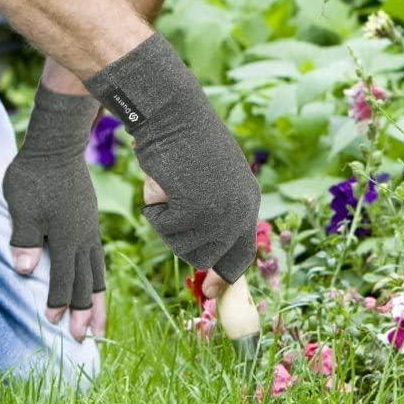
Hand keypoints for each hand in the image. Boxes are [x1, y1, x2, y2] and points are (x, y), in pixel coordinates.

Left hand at [2, 84, 106, 342]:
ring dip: (97, 301)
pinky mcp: (89, 222)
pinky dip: (97, 279)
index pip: (62, 278)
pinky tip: (95, 285)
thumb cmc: (34, 176)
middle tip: (86, 340)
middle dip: (84, 313)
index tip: (52, 323)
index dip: (57, 302)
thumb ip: (24, 237)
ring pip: (96, 273)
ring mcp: (89, 230)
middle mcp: (82, 238)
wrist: (57, 145)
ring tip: (101, 326)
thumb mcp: (22, 206)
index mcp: (66, 238)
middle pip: (86, 283)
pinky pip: (97, 258)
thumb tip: (24, 270)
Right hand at [87, 33, 259, 281]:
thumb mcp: (210, 181)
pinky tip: (160, 181)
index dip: (224, 276)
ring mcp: (220, 211)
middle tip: (167, 215)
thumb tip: (207, 261)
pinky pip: (164, 227)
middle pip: (208, 257)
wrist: (173, 112)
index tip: (208, 291)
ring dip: (166, 223)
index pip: (241, 254)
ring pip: (184, 247)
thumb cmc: (183, 142)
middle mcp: (241, 210)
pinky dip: (154, 209)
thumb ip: (213, 213)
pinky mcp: (196, 209)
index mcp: (248, 201)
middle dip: (182, 242)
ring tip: (168, 187)